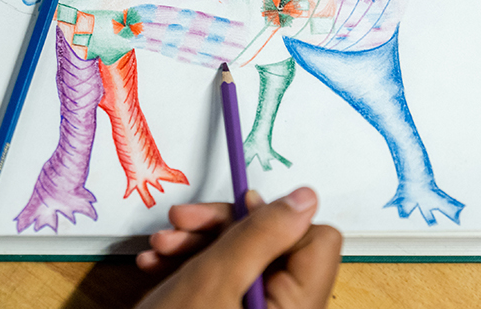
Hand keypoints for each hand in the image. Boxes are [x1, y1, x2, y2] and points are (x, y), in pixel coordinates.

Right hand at [135, 187, 341, 308]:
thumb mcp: (215, 278)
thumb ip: (262, 234)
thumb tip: (304, 199)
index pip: (317, 240)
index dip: (274, 220)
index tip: (234, 215)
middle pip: (276, 246)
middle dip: (222, 228)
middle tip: (183, 222)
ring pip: (246, 259)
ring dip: (200, 243)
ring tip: (164, 247)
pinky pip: (228, 281)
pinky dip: (194, 265)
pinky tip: (162, 265)